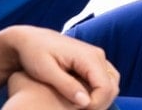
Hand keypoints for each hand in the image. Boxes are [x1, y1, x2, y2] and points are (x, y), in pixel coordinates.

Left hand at [0, 26, 119, 108]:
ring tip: (81, 108)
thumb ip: (67, 85)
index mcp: (88, 56)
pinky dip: (98, 92)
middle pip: (112, 87)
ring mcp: (96, 57)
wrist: (29, 39)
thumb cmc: (34, 53)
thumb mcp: (46, 71)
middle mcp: (97, 55)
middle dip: (100, 103)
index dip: (96, 104)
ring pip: (112, 84)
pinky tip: (82, 100)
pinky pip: (105, 80)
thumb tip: (86, 102)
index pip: (105, 87)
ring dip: (101, 99)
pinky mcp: (92, 61)